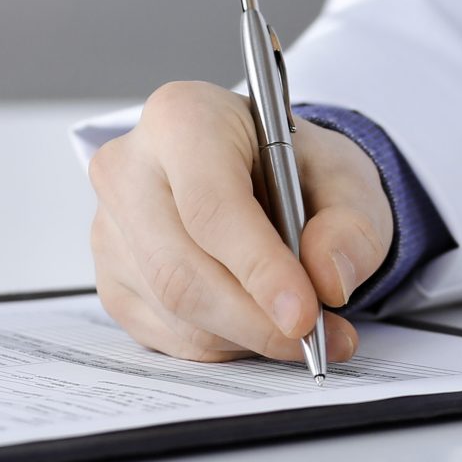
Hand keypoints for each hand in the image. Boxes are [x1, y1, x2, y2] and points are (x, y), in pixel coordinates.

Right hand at [89, 81, 394, 363]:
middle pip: (181, 268)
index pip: (210, 204)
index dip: (259, 267)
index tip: (305, 314)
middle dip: (255, 318)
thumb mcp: (348, 181)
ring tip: (300, 326)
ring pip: (175, 308)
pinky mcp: (110, 278)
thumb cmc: (297, 169)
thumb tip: (328, 279)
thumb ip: (351, 227)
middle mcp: (130, 167)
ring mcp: (112, 227)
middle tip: (315, 337)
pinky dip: (224, 343)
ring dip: (246, 334)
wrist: (264, 175)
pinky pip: (166, 332)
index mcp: (183, 118)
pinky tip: (257, 320)